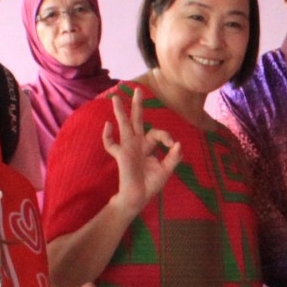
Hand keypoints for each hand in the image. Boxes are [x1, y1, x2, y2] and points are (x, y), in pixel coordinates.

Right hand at [102, 87, 181, 215]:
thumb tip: (178, 144)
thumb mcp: (166, 170)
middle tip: (138, 89)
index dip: (166, 135)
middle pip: (137, 120)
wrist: (139, 197)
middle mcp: (137, 143)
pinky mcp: (121, 155)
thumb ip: (173, 157)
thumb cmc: (151, 184)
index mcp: (148, 145)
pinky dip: (107, 136)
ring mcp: (128, 148)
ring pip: (124, 125)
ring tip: (116, 98)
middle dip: (138, 105)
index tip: (173, 144)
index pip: (156, 132)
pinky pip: (111, 144)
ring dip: (120, 111)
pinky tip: (108, 125)